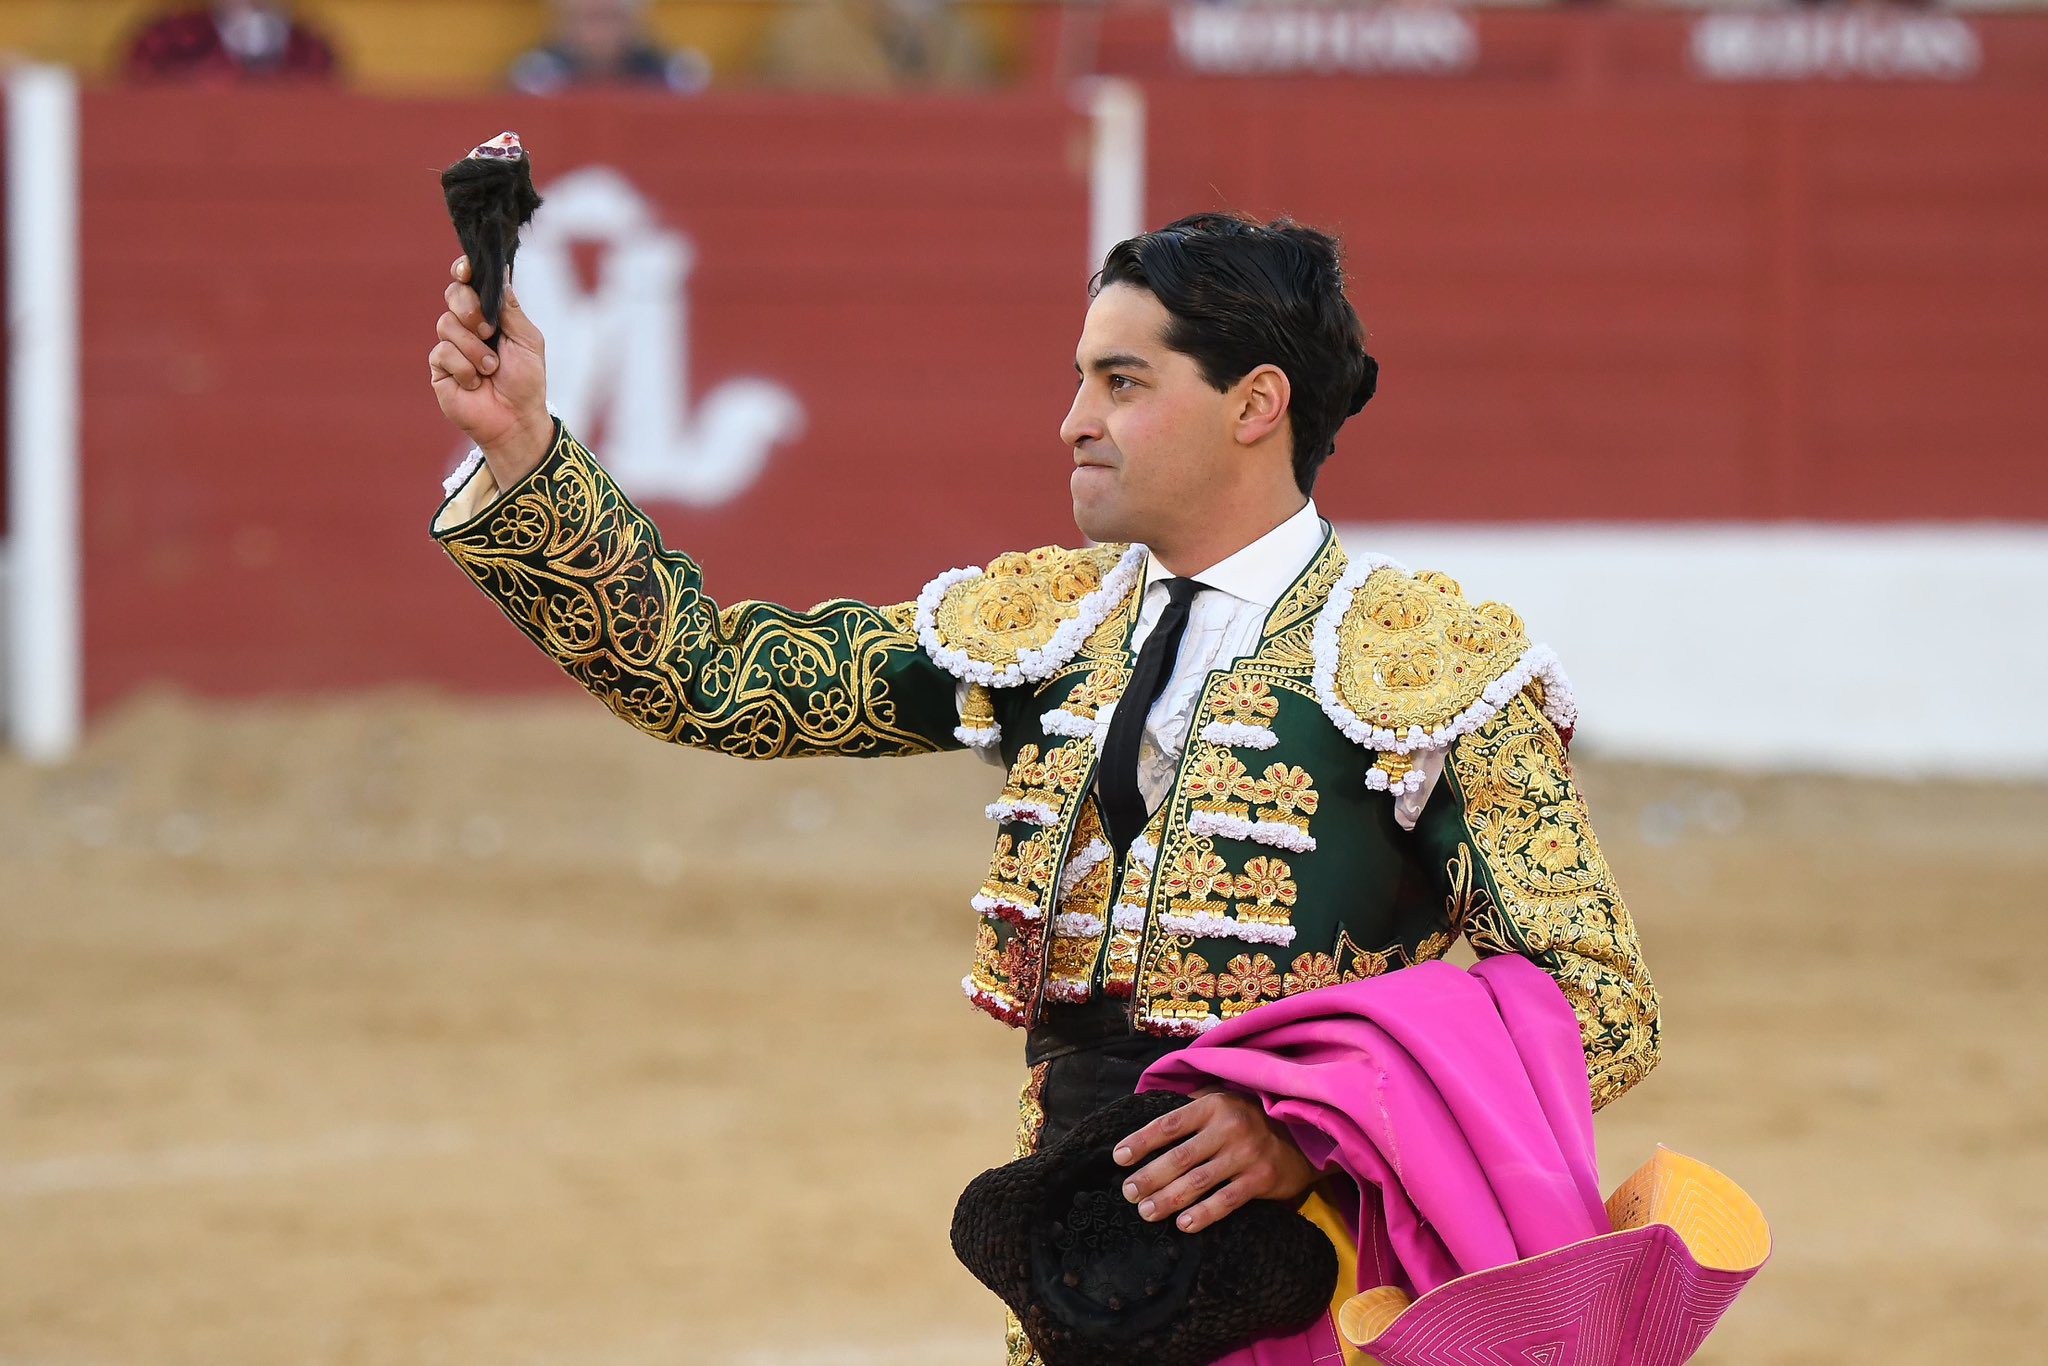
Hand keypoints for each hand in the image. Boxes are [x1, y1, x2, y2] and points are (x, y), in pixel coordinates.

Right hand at [429, 254, 551, 483]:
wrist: (516, 419)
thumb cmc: (527, 382)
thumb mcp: (528, 341)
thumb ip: (511, 309)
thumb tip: (501, 273)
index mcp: (490, 316)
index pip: (470, 284)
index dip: (464, 271)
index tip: (465, 269)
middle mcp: (467, 327)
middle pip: (453, 294)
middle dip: (469, 307)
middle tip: (488, 330)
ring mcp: (451, 346)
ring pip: (447, 324)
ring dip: (474, 348)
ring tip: (491, 369)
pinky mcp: (439, 368)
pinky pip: (443, 353)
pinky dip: (464, 368)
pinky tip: (476, 383)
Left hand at [1113, 1087, 1318, 1233]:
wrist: (1305, 1133)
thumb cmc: (1252, 1118)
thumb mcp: (1224, 1101)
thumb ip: (1192, 1108)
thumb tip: (1149, 1119)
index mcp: (1213, 1105)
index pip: (1168, 1124)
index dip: (1141, 1141)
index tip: (1118, 1157)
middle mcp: (1228, 1128)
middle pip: (1178, 1157)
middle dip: (1149, 1177)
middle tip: (1128, 1192)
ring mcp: (1246, 1154)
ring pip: (1198, 1182)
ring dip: (1168, 1199)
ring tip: (1146, 1212)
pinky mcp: (1262, 1179)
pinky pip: (1226, 1200)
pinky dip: (1203, 1214)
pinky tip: (1183, 1224)